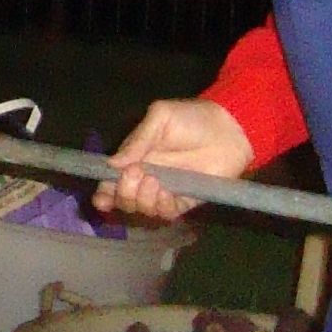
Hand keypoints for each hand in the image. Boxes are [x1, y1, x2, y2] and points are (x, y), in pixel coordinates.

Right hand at [97, 99, 253, 222]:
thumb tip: (112, 164)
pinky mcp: (186, 201)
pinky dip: (161, 208)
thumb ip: (137, 140)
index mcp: (135, 159)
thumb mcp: (160, 117)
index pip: (111, 183)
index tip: (103, 197)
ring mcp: (166, 191)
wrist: (228, 128)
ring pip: (143, 210)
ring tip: (155, 181)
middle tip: (138, 174)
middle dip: (124, 193)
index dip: (104, 194)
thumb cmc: (192, 118)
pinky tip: (166, 193)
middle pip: (124, 201)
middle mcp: (147, 179)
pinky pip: (166, 214)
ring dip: (143, 200)